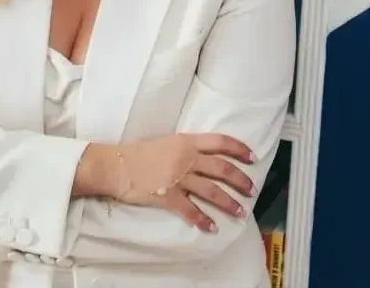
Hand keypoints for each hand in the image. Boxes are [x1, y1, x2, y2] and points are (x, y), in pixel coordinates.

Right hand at [93, 134, 255, 231]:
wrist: (117, 165)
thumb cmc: (139, 152)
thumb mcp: (167, 142)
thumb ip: (186, 148)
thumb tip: (205, 156)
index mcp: (186, 141)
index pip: (220, 142)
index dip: (239, 149)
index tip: (252, 157)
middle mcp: (186, 157)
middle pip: (221, 168)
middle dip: (240, 180)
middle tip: (252, 189)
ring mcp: (178, 177)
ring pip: (211, 191)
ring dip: (229, 203)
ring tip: (240, 211)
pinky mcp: (168, 196)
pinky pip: (190, 210)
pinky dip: (203, 220)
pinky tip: (212, 227)